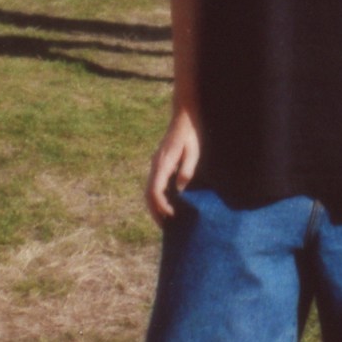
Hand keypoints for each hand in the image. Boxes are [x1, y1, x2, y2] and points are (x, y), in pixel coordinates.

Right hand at [147, 108, 200, 223]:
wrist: (184, 116)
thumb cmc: (191, 134)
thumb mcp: (194, 152)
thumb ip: (186, 170)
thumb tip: (180, 190)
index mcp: (163, 163)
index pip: (155, 190)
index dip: (160, 205)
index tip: (171, 215)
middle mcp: (156, 165)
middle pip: (148, 193)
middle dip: (155, 211)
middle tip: (165, 226)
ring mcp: (156, 164)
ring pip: (149, 189)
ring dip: (154, 205)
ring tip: (165, 218)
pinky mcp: (160, 163)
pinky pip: (154, 183)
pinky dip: (157, 196)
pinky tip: (167, 202)